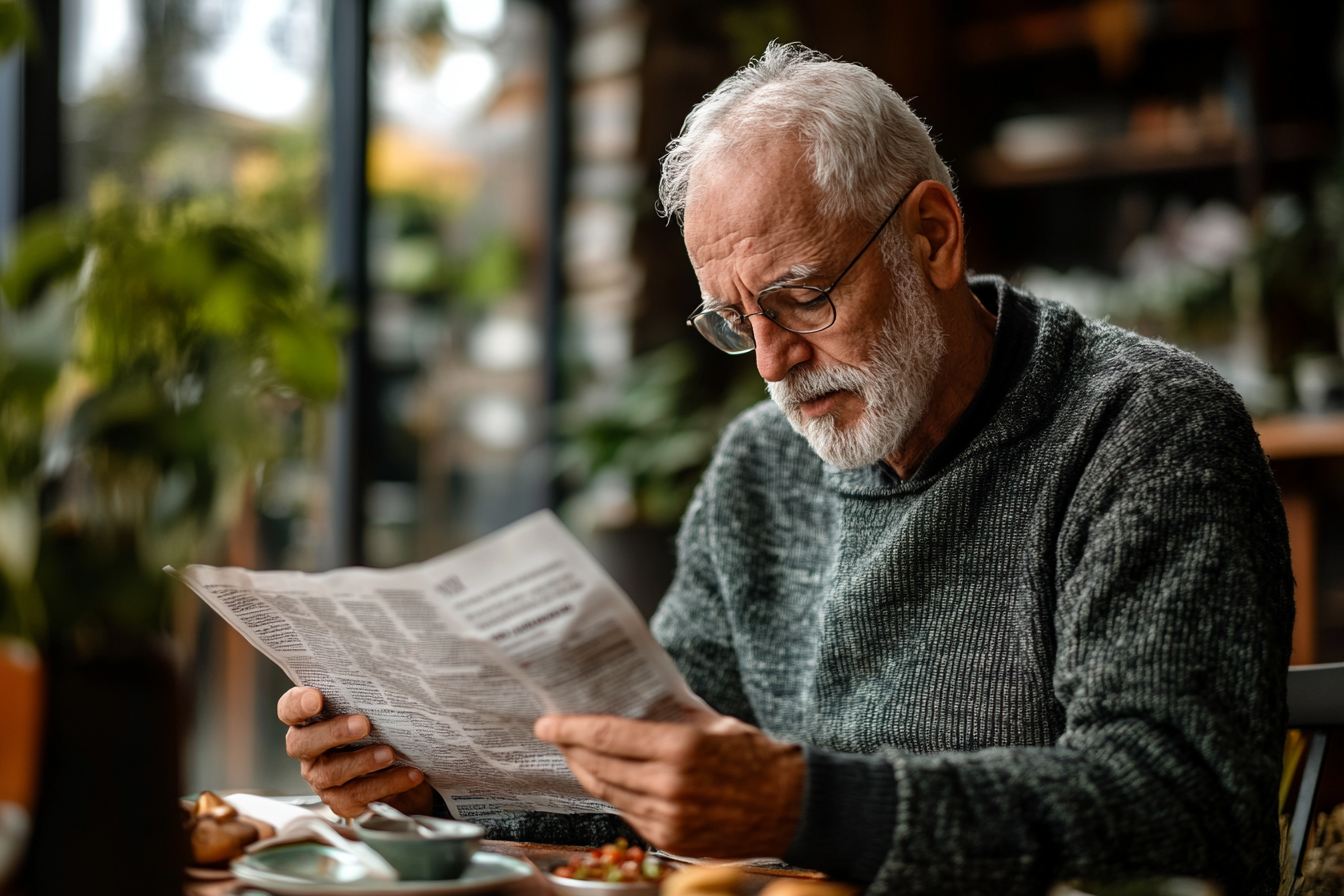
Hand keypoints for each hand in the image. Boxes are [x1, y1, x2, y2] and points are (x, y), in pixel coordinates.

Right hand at [278, 686, 432, 817]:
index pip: (290, 710)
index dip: (297, 704)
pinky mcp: (342, 802)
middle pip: (303, 743)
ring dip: (363, 761)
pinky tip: (409, 774)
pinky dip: (387, 783)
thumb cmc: (381, 735)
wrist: (402, 772)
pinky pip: (359, 794)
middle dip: (333, 732)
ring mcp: (323, 779)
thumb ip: (367, 701)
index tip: (316, 697)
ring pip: (332, 772)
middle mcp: (311, 752)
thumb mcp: (374, 714)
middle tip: (363, 724)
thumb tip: (388, 683)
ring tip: (389, 753)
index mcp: (311, 723)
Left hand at [533, 709, 803, 857]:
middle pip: (600, 765)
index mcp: (680, 748)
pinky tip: (611, 782)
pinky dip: (616, 796)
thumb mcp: (719, 725)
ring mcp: (669, 817)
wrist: (797, 808)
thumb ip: (678, 715)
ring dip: (589, 773)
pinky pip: (630, 814)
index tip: (547, 722)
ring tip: (579, 757)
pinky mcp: (673, 839)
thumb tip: (643, 701)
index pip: (607, 735)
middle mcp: (669, 785)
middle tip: (557, 735)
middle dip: (573, 749)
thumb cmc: (763, 760)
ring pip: (610, 792)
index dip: (570, 728)